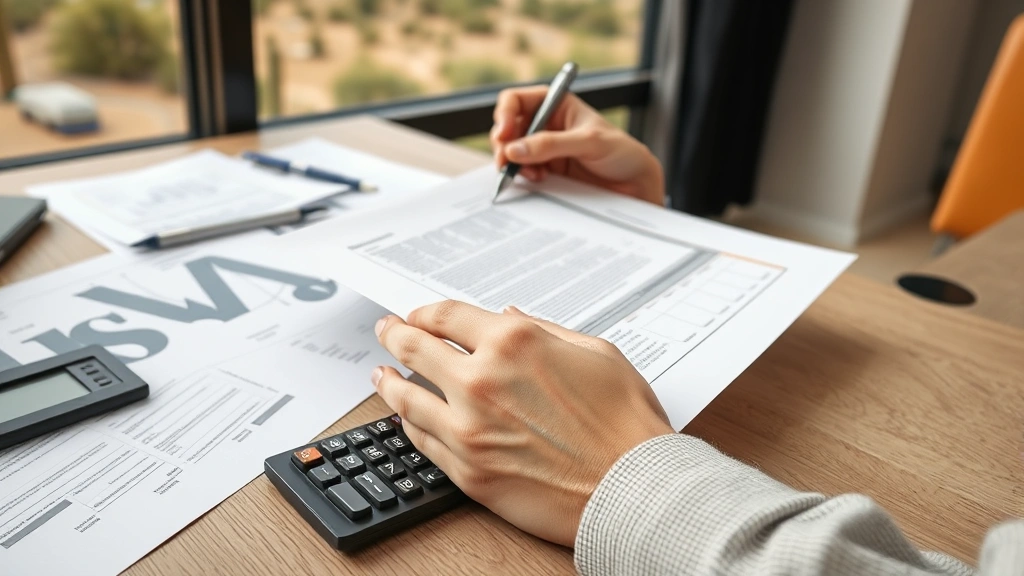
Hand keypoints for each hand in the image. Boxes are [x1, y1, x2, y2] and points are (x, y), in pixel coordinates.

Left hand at [371, 301, 673, 546]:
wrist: (634, 489)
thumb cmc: (625, 423)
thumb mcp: (595, 352)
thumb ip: (543, 331)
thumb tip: (507, 318)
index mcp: (513, 343)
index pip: (446, 316)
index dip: (424, 312)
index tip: (416, 315)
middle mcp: (481, 381)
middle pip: (414, 349)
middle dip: (394, 335)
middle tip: (385, 331)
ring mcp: (468, 429)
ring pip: (406, 398)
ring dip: (387, 381)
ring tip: (380, 374)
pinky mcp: (468, 471)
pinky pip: (421, 442)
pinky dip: (408, 425)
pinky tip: (405, 418)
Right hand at [491, 86, 665, 205]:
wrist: (635, 186)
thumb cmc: (621, 153)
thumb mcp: (590, 142)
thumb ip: (552, 144)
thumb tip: (515, 149)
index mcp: (557, 105)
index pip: (517, 100)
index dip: (505, 114)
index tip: (505, 134)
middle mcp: (546, 125)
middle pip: (507, 128)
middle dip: (504, 144)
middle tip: (508, 161)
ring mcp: (543, 150)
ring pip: (510, 152)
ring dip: (512, 163)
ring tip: (530, 174)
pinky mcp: (545, 172)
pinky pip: (521, 171)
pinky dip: (521, 177)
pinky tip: (535, 180)